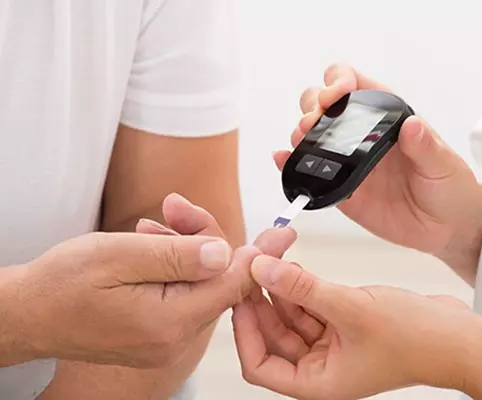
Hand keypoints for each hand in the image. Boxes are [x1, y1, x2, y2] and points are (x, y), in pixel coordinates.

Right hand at [0, 197, 295, 369]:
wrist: (28, 313)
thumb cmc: (62, 284)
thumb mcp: (118, 255)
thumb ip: (177, 255)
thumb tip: (226, 253)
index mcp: (170, 321)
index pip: (232, 284)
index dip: (259, 255)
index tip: (283, 233)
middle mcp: (175, 337)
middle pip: (216, 279)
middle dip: (202, 237)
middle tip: (175, 208)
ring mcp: (166, 338)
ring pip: (199, 282)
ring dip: (182, 247)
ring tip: (150, 227)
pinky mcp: (157, 332)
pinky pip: (182, 292)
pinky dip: (173, 265)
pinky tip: (152, 243)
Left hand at [232, 256, 481, 399]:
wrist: (460, 336)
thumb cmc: (418, 339)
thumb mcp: (352, 309)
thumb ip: (302, 289)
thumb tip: (261, 268)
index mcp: (318, 381)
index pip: (260, 365)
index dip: (244, 331)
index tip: (238, 296)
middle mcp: (321, 366)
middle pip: (273, 334)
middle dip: (260, 300)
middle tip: (250, 265)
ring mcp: (333, 344)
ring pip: (290, 316)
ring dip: (279, 288)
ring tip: (271, 257)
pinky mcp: (344, 323)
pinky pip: (310, 305)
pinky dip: (300, 286)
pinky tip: (292, 265)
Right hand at [275, 64, 481, 282]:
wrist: (446, 229)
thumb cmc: (450, 188)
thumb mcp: (444, 165)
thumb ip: (426, 147)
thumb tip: (412, 126)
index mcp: (386, 118)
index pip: (355, 84)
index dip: (339, 81)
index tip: (336, 94)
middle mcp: (362, 136)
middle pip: (323, 104)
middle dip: (312, 105)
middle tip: (315, 121)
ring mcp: (348, 161)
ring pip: (312, 134)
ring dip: (300, 131)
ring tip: (301, 139)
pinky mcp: (341, 189)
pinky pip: (311, 173)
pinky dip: (292, 164)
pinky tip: (284, 160)